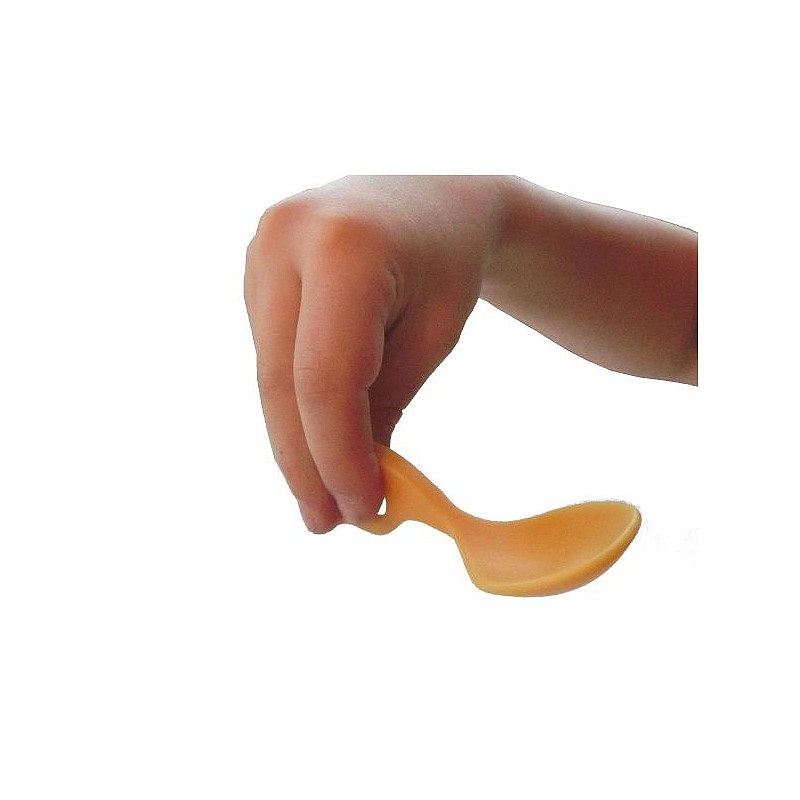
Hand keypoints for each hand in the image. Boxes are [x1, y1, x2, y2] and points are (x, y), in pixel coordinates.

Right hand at [244, 176, 504, 531]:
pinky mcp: (255, 270)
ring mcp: (261, 250)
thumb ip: (385, 404)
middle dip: (306, 462)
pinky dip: (292, 408)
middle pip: (284, 381)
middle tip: (327, 523)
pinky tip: (313, 448)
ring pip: (269, 374)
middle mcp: (286, 239)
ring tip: (323, 500)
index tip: (362, 510)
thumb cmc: (450, 269)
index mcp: (344, 247)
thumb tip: (347, 484)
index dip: (338, 454)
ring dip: (294, 443)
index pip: (326, 377)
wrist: (436, 205)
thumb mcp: (434, 337)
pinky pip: (271, 355)